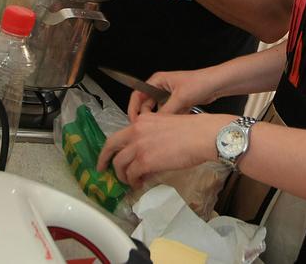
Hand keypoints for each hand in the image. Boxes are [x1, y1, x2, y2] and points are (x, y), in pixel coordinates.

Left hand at [96, 112, 231, 188]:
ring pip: (119, 163)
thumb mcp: (166, 126)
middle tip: (102, 169)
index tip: (110, 154)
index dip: (113, 146)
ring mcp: (139, 146)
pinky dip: (133, 181)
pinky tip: (139, 184)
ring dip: (122, 175)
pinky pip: (131, 174)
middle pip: (111, 146)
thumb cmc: (193, 130)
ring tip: (130, 182)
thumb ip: (151, 137)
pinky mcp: (145, 161)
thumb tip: (146, 156)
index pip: (120, 133)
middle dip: (104, 159)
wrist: (202, 135)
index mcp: (142, 120)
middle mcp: (136, 130)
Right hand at [128, 69, 219, 120]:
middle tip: (146, 128)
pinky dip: (170, 119)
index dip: (134, 108)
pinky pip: (169, 113)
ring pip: (158, 111)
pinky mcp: (178, 102)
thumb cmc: (201, 82)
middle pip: (147, 104)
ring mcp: (170, 95)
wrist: (218, 84)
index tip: (134, 120)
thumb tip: (155, 124)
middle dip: (147, 117)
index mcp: (158, 80)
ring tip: (162, 127)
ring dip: (161, 119)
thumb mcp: (181, 98)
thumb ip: (166, 111)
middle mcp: (162, 87)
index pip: (138, 94)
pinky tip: (175, 123)